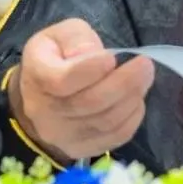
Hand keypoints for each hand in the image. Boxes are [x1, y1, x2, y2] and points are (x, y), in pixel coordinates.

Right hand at [6, 18, 153, 163]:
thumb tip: (93, 53)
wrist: (41, 97)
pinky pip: (114, 137)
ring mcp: (61, 135)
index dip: (91, 69)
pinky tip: (135, 100)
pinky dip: (132, 118)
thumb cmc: (57, 59)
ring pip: (106, 122)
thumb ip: (76, 38)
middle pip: (90, 103)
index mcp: (37, 76)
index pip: (62, 80)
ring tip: (143, 79)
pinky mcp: (81, 148)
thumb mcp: (60, 35)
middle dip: (125, 83)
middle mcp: (44, 111)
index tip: (112, 57)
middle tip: (145, 66)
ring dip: (132, 99)